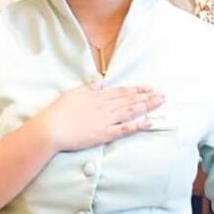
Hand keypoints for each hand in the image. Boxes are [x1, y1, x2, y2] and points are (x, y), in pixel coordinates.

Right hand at [31, 81, 164, 152]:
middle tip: (162, 94)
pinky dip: (138, 125)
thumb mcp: (73, 94)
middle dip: (146, 96)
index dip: (135, 89)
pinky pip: (125, 129)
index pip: (121, 91)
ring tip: (160, 102)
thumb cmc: (58, 112)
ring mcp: (106, 120)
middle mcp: (105, 106)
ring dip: (147, 106)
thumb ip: (88, 87)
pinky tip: (149, 122)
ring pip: (131, 111)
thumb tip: (99, 80)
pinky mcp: (105, 134)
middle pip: (129, 100)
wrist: (52, 128)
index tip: (148, 87)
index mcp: (97, 96)